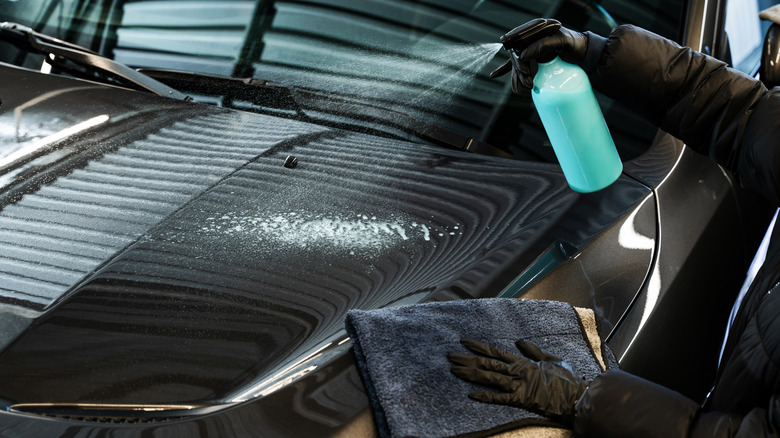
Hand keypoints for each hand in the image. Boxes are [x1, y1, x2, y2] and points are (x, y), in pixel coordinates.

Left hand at [448, 338, 588, 424]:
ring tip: (454, 370)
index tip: (463, 342)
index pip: (495, 352)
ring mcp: (518, 385)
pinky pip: (500, 398)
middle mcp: (517, 371)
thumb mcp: (550, 359)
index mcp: (522, 361)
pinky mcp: (521, 400)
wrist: (576, 396)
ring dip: (470, 374)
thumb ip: (533, 351)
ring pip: (489, 377)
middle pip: (487, 363)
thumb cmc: (566, 379)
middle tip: (450, 356)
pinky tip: (472, 395)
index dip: (478, 347)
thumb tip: (519, 342)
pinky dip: (486, 396)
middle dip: (467, 359)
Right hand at [491, 19, 588, 90]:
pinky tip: (494, 75)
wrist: (586, 54)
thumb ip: (545, 44)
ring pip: (517, 62)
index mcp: (539, 28)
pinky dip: (507, 71)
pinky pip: (518, 65)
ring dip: (516, 76)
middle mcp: (533, 37)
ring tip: (521, 89)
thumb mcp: (564, 41)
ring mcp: (533, 48)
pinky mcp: (534, 58)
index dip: (516, 52)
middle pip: (517, 53)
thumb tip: (524, 54)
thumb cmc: (577, 44)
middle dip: (518, 70)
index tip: (520, 65)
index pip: (520, 39)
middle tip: (527, 82)